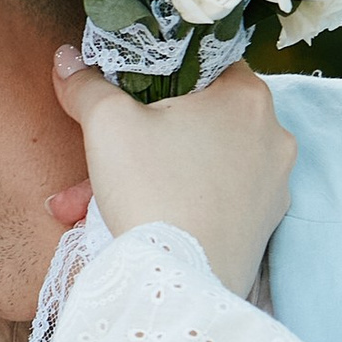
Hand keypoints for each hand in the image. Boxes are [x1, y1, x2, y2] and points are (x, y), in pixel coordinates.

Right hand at [51, 50, 294, 304]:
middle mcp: (273, 134)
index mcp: (246, 96)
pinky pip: (214, 202)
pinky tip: (136, 226)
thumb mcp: (107, 125)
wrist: (180, 284)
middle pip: (199, 121)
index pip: (207, 65)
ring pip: (202, 166)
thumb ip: (87, 85)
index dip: (162, 79)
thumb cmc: (152, 192)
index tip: (129, 102)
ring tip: (96, 206)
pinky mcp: (264, 225)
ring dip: (150, 179)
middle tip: (98, 168)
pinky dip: (176, 207)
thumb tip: (67, 57)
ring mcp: (274, 183)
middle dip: (140, 144)